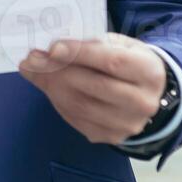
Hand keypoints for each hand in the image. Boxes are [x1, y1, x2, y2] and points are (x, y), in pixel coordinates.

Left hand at [17, 33, 164, 144]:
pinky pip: (76, 119)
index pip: (112, 62)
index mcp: (149, 72)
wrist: (147, 93)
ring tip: (33, 70)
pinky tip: (47, 86)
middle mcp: (143, 102)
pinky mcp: (112, 136)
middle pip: (94, 86)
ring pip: (81, 106)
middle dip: (57, 71)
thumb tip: (50, 49)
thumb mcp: (118, 44)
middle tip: (32, 59)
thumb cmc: (127, 61)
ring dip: (50, 87)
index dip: (80, 54)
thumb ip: (90, 44)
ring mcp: (128, 123)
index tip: (52, 48)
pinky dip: (56, 101)